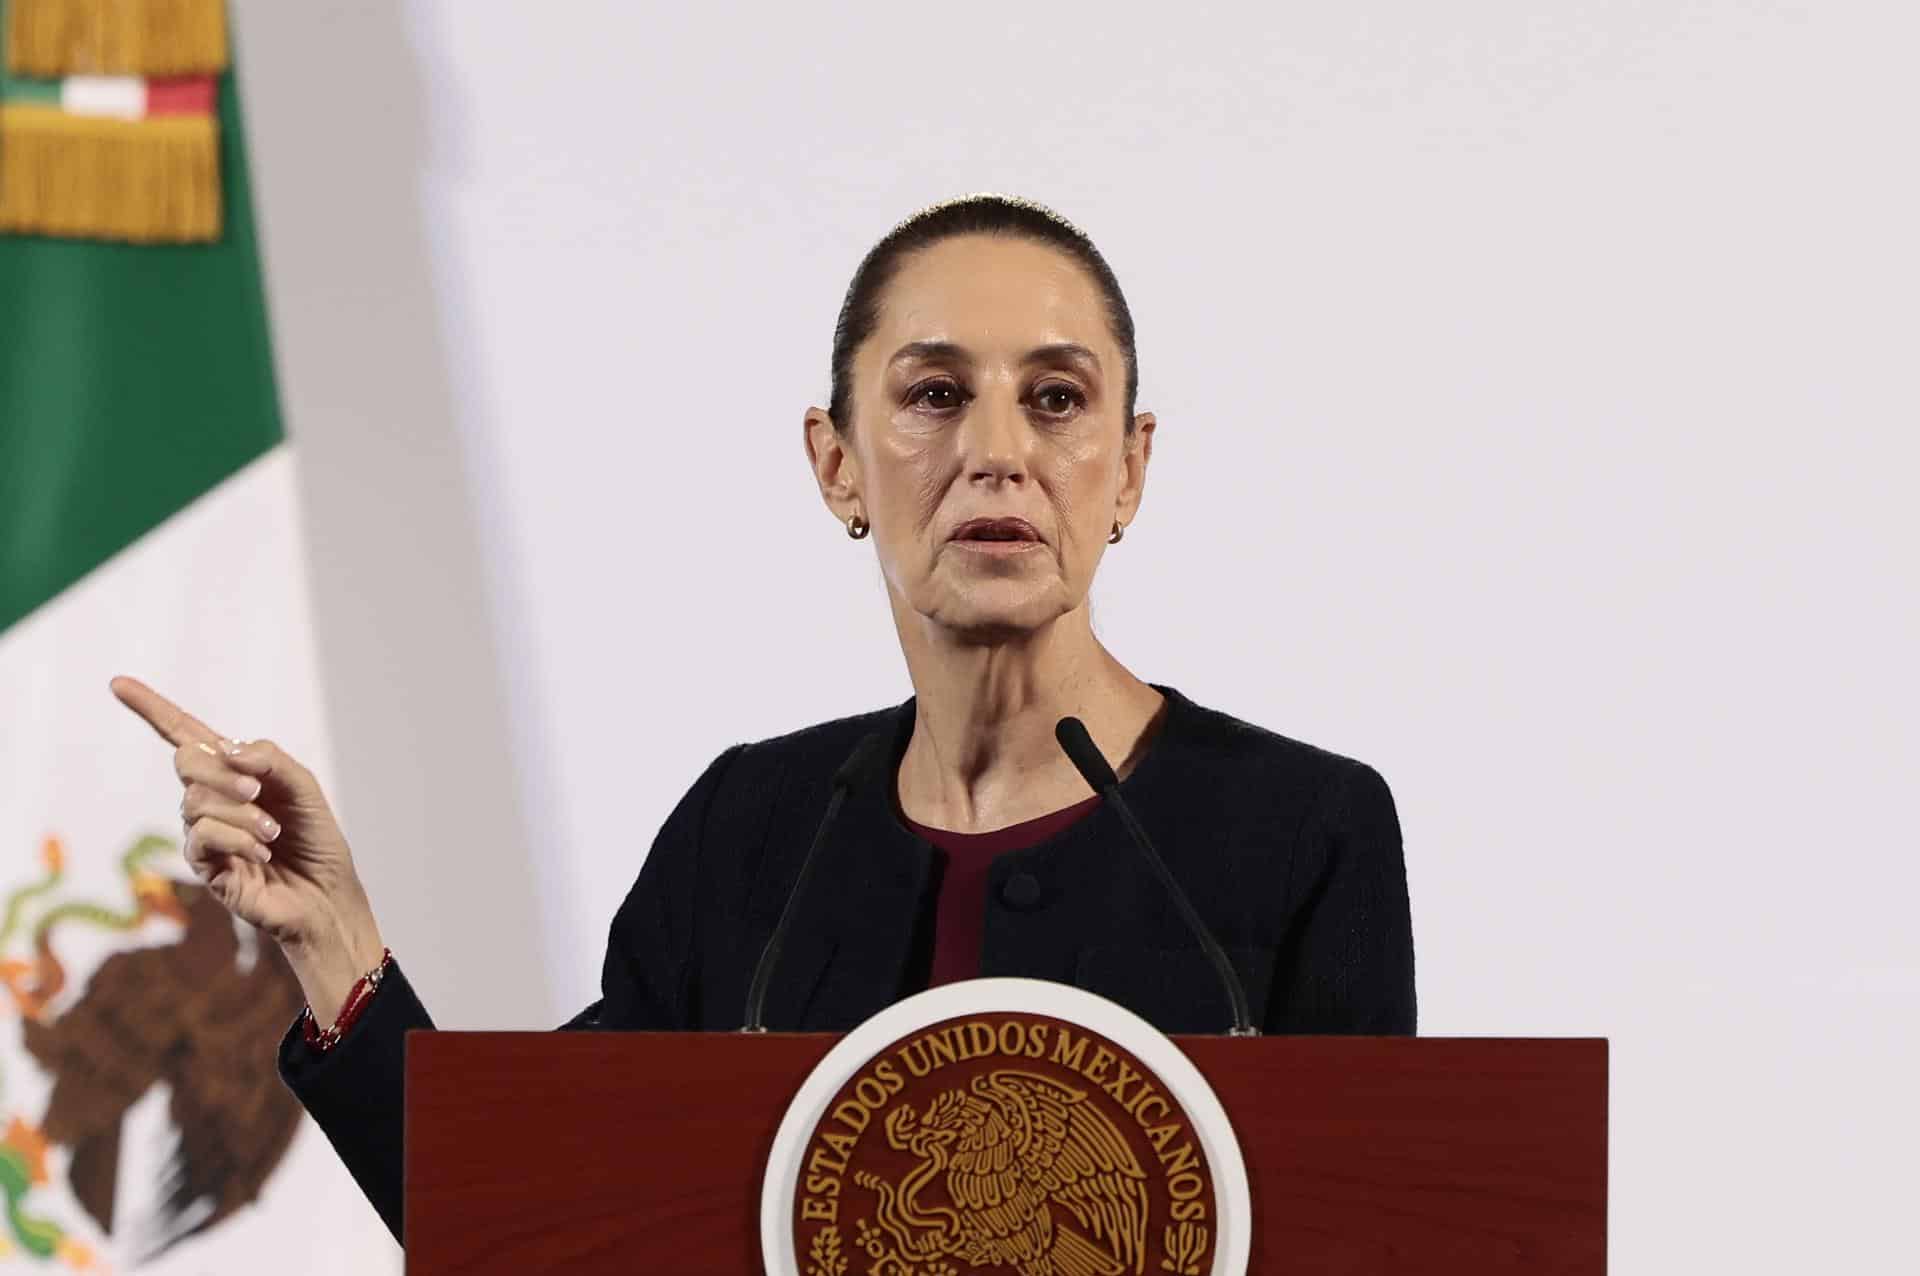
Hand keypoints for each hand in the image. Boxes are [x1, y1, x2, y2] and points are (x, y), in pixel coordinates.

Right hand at [109, 676, 383, 975]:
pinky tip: (260, 852)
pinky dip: (237, 838)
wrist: (325, 893)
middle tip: (259, 791)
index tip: (118, 682)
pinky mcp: (202, 864)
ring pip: (197, 800)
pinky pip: (202, 834)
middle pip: (187, 759)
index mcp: (233, 771)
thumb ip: (270, 758)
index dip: (152, 708)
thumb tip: (226, 749)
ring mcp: (202, 830)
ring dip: (243, 813)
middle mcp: (210, 797)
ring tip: (273, 834)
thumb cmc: (314, 838)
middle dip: (223, 770)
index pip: (185, 733)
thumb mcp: (303, 787)